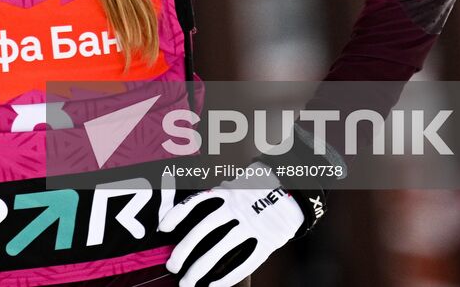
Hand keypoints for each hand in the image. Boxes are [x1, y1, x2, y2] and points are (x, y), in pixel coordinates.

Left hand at [157, 162, 303, 286]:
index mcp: (228, 192)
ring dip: (201, 268)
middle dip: (185, 249)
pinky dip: (228, 276)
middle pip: (205, 230)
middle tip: (172, 266)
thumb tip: (193, 207)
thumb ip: (218, 195)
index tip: (163, 227)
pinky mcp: (266, 241)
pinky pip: (244, 262)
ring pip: (222, 249)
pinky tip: (213, 286)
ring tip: (187, 283)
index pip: (197, 202)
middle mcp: (237, 208)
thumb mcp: (237, 183)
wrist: (295, 190)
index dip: (178, 214)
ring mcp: (252, 225)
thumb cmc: (259, 189)